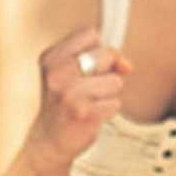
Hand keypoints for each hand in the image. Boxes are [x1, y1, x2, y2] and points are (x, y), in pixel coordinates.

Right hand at [30, 30, 127, 164]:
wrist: (49, 139)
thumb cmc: (65, 104)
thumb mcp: (71, 75)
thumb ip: (101, 61)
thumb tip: (127, 65)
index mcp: (51, 57)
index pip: (90, 35)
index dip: (100, 50)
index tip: (94, 66)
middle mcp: (57, 73)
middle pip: (107, 55)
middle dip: (108, 72)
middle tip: (90, 89)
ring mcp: (69, 93)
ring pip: (116, 81)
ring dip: (109, 94)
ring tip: (89, 102)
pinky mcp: (83, 112)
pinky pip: (115, 103)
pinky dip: (108, 110)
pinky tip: (91, 115)